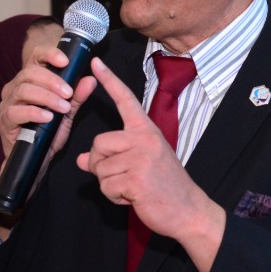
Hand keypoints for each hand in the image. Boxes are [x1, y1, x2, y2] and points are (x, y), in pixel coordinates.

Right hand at [0, 41, 97, 166]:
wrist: (36, 160)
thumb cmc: (49, 132)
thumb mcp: (67, 113)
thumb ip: (77, 96)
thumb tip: (91, 80)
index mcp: (31, 79)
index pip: (35, 56)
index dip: (49, 53)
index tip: (65, 61)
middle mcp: (16, 87)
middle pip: (29, 72)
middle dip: (51, 80)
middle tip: (69, 93)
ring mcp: (7, 103)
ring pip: (23, 90)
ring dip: (46, 97)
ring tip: (63, 107)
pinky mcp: (4, 121)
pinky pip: (15, 112)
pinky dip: (33, 112)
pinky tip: (48, 117)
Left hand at [77, 58, 225, 271]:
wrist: (188, 210)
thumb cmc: (164, 186)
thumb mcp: (140, 163)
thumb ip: (113, 157)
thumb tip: (83, 159)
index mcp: (147, 130)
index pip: (125, 100)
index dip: (109, 80)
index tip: (95, 61)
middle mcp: (144, 139)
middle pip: (98, 143)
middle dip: (101, 164)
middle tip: (122, 176)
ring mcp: (141, 158)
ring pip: (99, 168)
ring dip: (109, 184)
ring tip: (132, 187)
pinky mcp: (136, 179)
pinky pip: (106, 186)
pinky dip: (114, 196)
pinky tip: (134, 197)